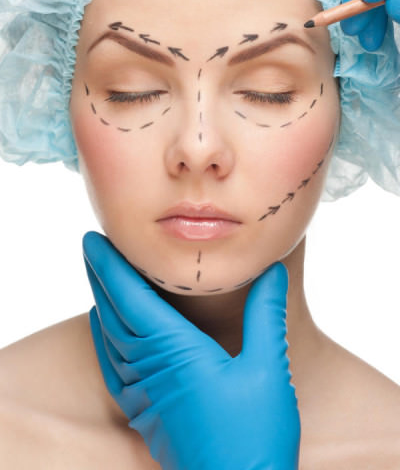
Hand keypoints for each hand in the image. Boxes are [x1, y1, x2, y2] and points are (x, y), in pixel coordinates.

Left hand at [83, 231, 300, 469]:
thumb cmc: (254, 435)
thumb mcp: (268, 367)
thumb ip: (266, 314)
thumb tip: (271, 269)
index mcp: (177, 351)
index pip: (131, 298)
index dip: (111, 266)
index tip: (94, 240)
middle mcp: (152, 368)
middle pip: (114, 313)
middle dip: (99, 276)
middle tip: (90, 247)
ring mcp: (144, 393)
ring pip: (111, 338)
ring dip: (100, 303)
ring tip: (97, 278)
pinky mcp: (145, 412)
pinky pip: (112, 367)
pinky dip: (103, 340)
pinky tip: (102, 330)